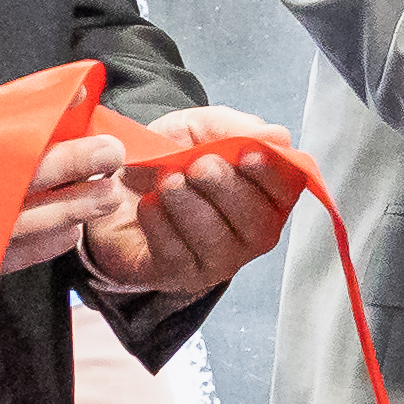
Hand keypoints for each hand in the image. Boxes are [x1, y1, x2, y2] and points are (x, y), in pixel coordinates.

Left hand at [84, 108, 303, 302]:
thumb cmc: (169, 160)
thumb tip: (277, 137)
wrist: (116, 189)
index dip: (271, 175)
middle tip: (198, 166)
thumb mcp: (197, 130)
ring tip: (167, 181)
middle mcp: (251, 234)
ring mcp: (219, 260)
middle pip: (257, 222)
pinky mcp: (181, 275)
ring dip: (190, 206)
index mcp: (265, 194)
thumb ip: (234, 128)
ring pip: (217, 242)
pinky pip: (177, 254)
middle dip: (226, 189)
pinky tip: (149, 205)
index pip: (287, 191)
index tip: (246, 154)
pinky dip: (160, 224)